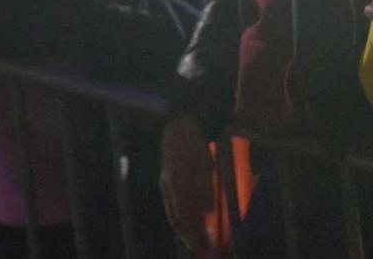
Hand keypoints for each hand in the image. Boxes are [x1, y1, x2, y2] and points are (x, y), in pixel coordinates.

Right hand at [160, 113, 214, 253]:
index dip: (194, 231)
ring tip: (194, 243)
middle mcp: (168, 186)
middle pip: (178, 219)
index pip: (186, 214)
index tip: (204, 244)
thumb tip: (207, 211)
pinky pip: (170, 207)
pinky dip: (178, 220)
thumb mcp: (204, 162)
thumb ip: (205, 186)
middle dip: (190, 236)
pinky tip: (186, 227)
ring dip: (184, 231)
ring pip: (172, 215)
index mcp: (178, 181)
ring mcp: (165, 185)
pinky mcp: (165, 184)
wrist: (176, 126)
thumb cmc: (194, 143)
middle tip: (201, 249)